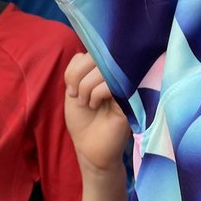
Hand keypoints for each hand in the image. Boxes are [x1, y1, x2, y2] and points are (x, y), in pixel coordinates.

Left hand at [64, 52, 129, 172]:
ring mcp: (124, 84)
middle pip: (95, 56)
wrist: (89, 148)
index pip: (88, 52)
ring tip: (86, 102)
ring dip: (86, 86)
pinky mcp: (130, 98)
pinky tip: (95, 105)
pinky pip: (111, 83)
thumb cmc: (82, 120)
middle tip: (76, 95)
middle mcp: (115, 75)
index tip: (70, 88)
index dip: (75, 68)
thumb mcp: (73, 90)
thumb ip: (78, 69)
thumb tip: (87, 54)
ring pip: (102, 68)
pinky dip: (96, 93)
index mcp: (102, 71)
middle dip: (78, 76)